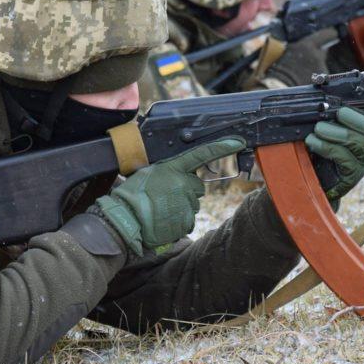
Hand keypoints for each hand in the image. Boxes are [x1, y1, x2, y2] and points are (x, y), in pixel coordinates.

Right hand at [94, 137, 245, 255]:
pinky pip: (188, 220)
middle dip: (185, 191)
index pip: (201, 154)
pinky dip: (178, 222)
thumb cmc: (132, 195)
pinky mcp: (186, 221)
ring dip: (180, 207)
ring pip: (192, 204)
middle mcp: (184, 184)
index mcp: (173, 168)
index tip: (238, 142)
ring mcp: (186, 203)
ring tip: (160, 210)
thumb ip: (167, 171)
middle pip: (196, 186)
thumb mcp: (147, 173)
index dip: (222, 147)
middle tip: (164, 197)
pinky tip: (163, 221)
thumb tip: (176, 175)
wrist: (126, 220)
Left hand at [305, 108, 363, 200]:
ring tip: (318, 128)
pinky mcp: (350, 177)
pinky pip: (343, 156)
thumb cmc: (317, 146)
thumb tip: (337, 92)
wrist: (304, 175)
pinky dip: (326, 145)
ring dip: (335, 132)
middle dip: (359, 119)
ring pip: (358, 142)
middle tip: (339, 112)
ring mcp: (362, 164)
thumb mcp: (328, 126)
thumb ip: (338, 112)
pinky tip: (313, 141)